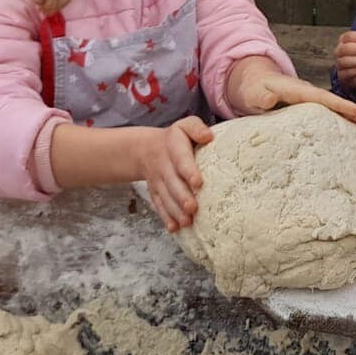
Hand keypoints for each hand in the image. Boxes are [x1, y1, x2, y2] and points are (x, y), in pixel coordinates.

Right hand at [137, 117, 211, 232]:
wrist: (147, 149)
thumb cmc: (177, 138)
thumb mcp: (185, 125)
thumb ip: (196, 128)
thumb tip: (208, 136)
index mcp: (173, 146)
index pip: (181, 159)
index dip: (188, 171)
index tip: (198, 182)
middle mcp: (163, 165)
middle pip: (172, 182)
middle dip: (181, 196)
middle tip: (192, 208)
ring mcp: (158, 181)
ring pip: (165, 197)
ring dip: (175, 211)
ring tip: (187, 222)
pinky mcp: (155, 193)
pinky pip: (159, 205)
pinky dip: (166, 217)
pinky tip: (174, 228)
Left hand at [229, 59, 355, 130]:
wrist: (251, 83)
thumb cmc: (252, 88)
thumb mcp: (253, 92)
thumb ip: (261, 96)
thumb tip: (269, 101)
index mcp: (298, 91)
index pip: (322, 98)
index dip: (340, 105)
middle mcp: (309, 97)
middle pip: (335, 105)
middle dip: (355, 113)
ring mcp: (310, 106)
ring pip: (334, 112)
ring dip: (353, 121)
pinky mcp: (309, 115)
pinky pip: (328, 120)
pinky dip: (342, 126)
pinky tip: (353, 139)